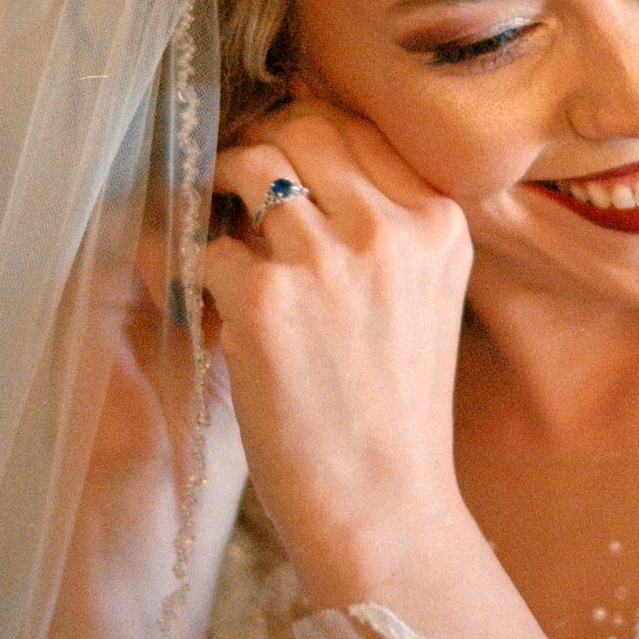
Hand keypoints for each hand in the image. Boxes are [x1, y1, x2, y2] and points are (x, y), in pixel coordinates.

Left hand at [204, 99, 476, 589]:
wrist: (386, 507)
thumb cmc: (397, 413)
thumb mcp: (429, 299)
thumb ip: (391, 231)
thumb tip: (310, 171)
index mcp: (439, 224)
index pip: (362, 131)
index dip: (308, 135)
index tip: (282, 156)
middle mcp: (389, 230)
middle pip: (306, 130)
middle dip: (262, 145)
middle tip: (235, 180)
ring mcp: (326, 261)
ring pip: (252, 168)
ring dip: (221, 190)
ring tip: (213, 222)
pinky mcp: (265, 301)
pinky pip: (210, 249)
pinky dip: (199, 271)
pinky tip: (210, 303)